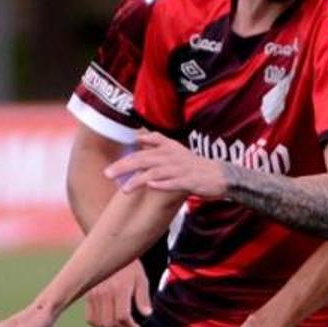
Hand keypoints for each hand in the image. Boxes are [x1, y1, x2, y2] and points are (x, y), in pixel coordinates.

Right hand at [83, 260, 151, 326]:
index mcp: (119, 288)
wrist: (110, 251)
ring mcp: (93, 295)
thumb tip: (147, 314)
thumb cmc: (129, 266)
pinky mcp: (87, 296)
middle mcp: (104, 293)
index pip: (122, 317)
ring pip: (99, 324)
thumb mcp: (141, 279)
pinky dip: (99, 324)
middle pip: (110, 323)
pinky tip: (109, 321)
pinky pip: (90, 319)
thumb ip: (143, 298)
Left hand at [108, 131, 230, 197]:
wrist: (219, 175)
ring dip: (139, 179)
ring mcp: (180, 169)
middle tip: (107, 175)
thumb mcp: (175, 149)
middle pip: (143, 160)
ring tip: (125, 189)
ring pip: (156, 172)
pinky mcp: (189, 181)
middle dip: (124, 167)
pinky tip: (151, 186)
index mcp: (166, 149)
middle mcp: (171, 157)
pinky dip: (163, 184)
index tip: (109, 169)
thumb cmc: (194, 165)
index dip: (124, 160)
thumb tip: (139, 137)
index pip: (140, 153)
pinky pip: (174, 182)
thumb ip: (157, 141)